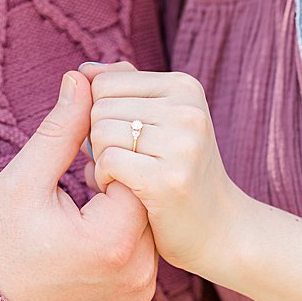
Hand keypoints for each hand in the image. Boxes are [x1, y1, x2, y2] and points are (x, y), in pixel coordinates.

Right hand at [0, 70, 158, 300]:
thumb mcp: (24, 180)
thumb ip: (62, 129)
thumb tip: (83, 78)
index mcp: (113, 239)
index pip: (134, 168)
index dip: (107, 153)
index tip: (77, 159)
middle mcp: (138, 269)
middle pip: (144, 194)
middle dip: (116, 177)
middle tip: (79, 179)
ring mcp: (141, 287)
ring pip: (146, 221)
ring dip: (120, 205)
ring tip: (81, 208)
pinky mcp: (137, 298)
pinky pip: (142, 249)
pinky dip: (121, 233)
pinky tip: (87, 232)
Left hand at [82, 64, 250, 275]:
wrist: (219, 230)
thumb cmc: (176, 172)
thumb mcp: (158, 121)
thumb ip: (122, 90)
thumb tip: (82, 70)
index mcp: (183, 86)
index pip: (103, 82)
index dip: (98, 114)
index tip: (123, 139)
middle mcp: (187, 109)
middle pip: (98, 107)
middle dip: (97, 139)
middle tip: (126, 163)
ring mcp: (182, 144)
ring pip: (99, 134)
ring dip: (100, 162)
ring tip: (127, 178)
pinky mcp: (168, 179)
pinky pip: (107, 163)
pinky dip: (104, 180)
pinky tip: (124, 192)